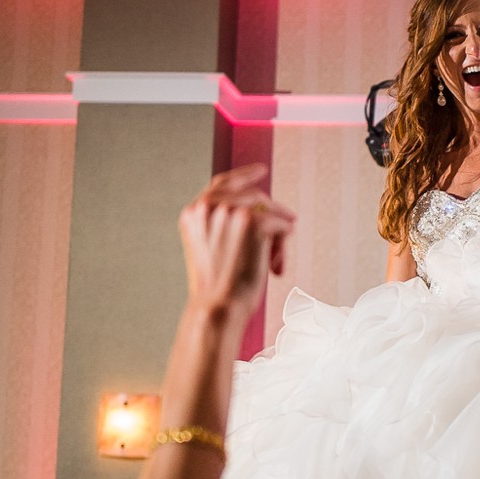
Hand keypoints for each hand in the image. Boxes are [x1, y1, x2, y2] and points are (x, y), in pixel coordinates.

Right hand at [179, 163, 295, 322]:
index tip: (262, 171)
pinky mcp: (253, 221)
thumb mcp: (212, 247)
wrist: (219, 307)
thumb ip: (225, 223)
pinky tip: (275, 268)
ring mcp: (230, 210)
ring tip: (273, 263)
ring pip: (270, 210)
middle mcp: (207, 205)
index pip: (222, 182)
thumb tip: (267, 211)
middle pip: (254, 195)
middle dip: (271, 216)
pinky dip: (284, 246)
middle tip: (287, 232)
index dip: (245, 175)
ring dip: (277, 236)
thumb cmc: (218, 287)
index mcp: (192, 212)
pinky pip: (283, 225)